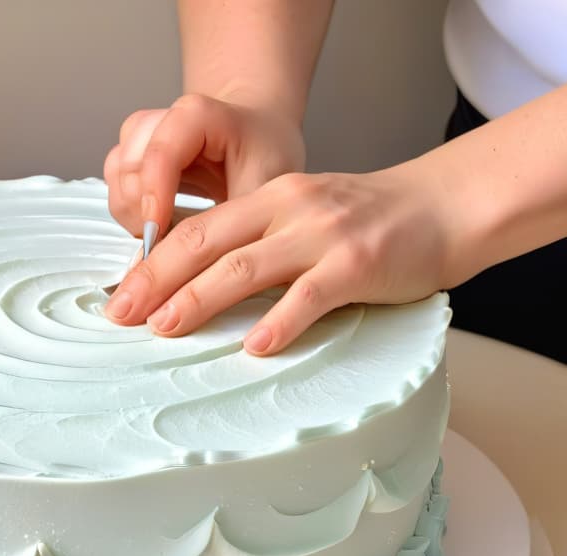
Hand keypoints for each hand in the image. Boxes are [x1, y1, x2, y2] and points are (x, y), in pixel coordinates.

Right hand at [103, 93, 305, 237]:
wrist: (259, 135)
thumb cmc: (265, 154)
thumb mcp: (265, 189)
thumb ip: (231, 224)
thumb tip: (204, 272)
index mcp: (198, 116)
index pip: (161, 151)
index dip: (155, 195)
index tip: (158, 237)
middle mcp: (163, 119)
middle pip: (130, 165)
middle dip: (142, 211)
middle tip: (168, 243)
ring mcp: (143, 136)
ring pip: (116, 174)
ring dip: (132, 212)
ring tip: (165, 234)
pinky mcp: (133, 154)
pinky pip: (114, 183)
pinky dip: (129, 211)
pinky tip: (156, 224)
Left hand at [104, 164, 465, 354]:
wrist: (443, 206)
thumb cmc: (369, 221)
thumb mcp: (304, 216)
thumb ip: (259, 241)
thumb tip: (202, 286)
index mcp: (269, 196)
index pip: (196, 228)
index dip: (153, 263)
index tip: (122, 296)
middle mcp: (288, 209)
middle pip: (206, 243)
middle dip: (157, 281)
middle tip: (122, 316)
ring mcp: (322, 235)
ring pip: (246, 267)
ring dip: (200, 299)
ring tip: (166, 328)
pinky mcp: (357, 264)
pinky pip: (309, 295)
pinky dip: (279, 322)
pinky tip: (254, 347)